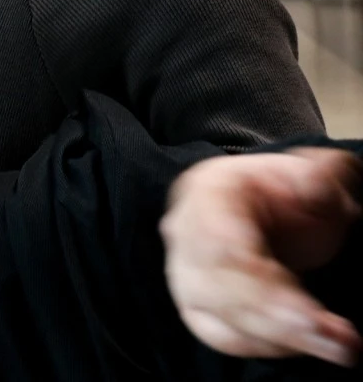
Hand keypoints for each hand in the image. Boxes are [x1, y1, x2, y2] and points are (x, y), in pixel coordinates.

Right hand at [161, 148, 362, 366]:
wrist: (274, 207)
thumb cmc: (290, 191)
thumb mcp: (316, 174)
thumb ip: (319, 177)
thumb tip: (313, 188)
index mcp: (209, 190)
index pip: (218, 244)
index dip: (261, 285)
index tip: (311, 314)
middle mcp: (185, 230)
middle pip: (215, 287)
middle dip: (277, 321)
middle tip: (336, 341)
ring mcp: (184, 270)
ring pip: (215, 316)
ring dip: (276, 340)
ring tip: (335, 346)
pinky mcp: (194, 302)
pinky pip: (219, 335)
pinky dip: (263, 347)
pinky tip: (304, 344)